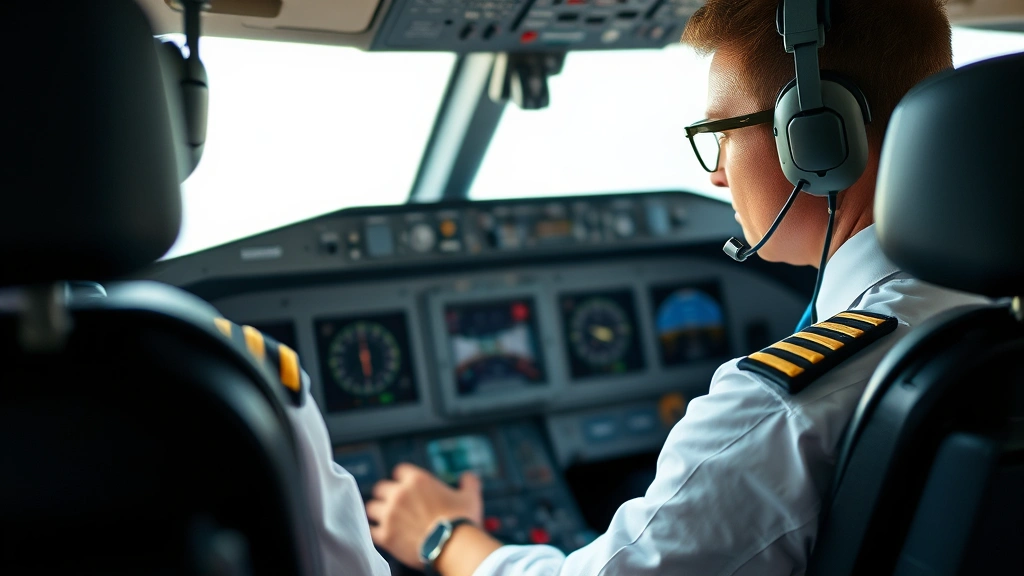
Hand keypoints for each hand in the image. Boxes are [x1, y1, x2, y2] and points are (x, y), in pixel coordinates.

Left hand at [366, 463, 483, 568]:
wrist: (453, 546)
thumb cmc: (460, 521)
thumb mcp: (469, 496)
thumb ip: (468, 483)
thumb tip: (469, 478)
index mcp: (417, 480)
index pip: (399, 471)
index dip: (402, 479)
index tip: (406, 486)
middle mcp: (399, 494)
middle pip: (381, 488)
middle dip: (386, 495)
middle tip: (395, 504)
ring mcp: (390, 514)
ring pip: (372, 508)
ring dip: (378, 513)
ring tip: (386, 519)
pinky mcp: (385, 535)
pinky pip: (371, 531)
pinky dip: (376, 533)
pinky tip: (383, 535)